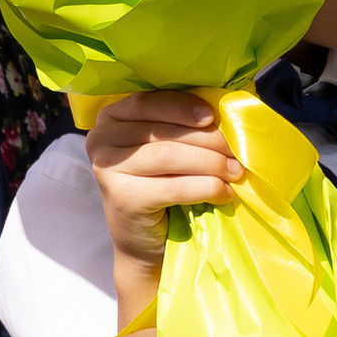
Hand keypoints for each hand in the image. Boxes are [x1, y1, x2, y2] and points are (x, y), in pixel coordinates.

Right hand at [86, 91, 241, 274]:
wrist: (143, 239)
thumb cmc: (162, 183)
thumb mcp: (169, 144)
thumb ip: (185, 120)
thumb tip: (234, 97)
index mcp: (111, 117)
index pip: (147, 102)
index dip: (182, 107)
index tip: (212, 116)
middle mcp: (100, 140)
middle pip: (161, 132)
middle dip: (206, 140)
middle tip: (236, 152)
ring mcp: (107, 170)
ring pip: (168, 156)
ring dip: (210, 163)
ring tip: (235, 172)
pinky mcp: (122, 198)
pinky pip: (174, 187)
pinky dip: (205, 188)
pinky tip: (224, 193)